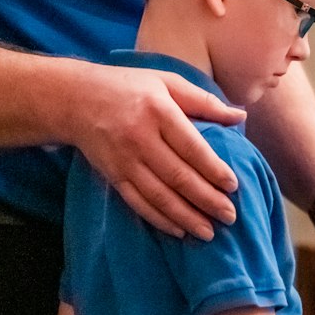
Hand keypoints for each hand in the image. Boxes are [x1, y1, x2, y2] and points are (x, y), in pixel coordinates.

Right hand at [71, 65, 243, 239]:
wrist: (75, 99)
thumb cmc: (129, 87)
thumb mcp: (167, 82)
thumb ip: (204, 101)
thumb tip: (240, 116)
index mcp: (158, 111)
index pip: (191, 146)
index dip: (213, 169)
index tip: (233, 186)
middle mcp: (140, 137)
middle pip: (178, 176)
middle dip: (206, 200)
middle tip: (230, 216)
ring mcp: (124, 160)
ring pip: (159, 195)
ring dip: (186, 217)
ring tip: (209, 232)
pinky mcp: (112, 175)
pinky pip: (138, 202)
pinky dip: (159, 219)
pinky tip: (178, 230)